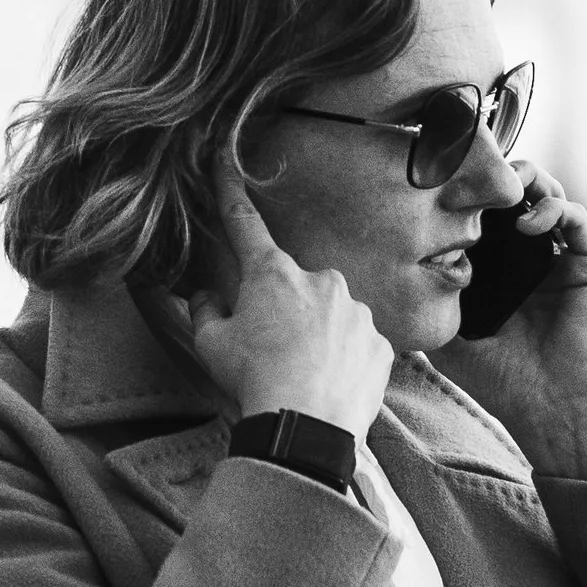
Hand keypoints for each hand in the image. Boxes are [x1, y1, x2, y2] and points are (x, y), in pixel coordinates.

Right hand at [186, 140, 394, 435]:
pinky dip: (344, 361)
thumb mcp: (210, 346)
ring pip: (331, 316)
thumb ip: (205, 310)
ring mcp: (356, 311)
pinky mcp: (380, 343)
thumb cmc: (253, 382)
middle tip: (272, 352)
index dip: (230, 192)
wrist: (305, 427)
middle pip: (296, 287)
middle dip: (285, 311)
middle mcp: (320, 281)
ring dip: (318, 337)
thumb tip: (206, 295)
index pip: (245, 224)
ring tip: (303, 377)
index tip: (222, 159)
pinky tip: (328, 386)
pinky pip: (357, 345)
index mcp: (272, 274)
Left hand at [452, 166, 586, 476]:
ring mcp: (561, 261)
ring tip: (510, 188)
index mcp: (499, 273)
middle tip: (481, 176)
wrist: (555, 412)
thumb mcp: (450, 342)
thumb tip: (394, 273)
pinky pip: (577, 220)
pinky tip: (529, 224)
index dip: (470, 196)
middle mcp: (531, 261)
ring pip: (551, 197)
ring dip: (531, 181)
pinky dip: (555, 208)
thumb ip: (430, 306)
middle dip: (501, 177)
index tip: (447, 187)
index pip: (486, 217)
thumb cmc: (504, 384)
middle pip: (519, 197)